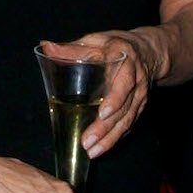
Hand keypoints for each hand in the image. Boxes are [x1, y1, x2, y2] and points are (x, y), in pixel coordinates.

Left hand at [40, 32, 162, 159]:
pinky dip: (116, 138)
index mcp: (125, 61)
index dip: (115, 99)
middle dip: (106, 127)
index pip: (124, 82)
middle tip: (87, 142)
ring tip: (92, 152)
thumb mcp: (95, 41)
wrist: (148, 52)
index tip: (102, 113)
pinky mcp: (138, 108)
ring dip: (110, 138)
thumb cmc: (115, 46)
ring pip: (127, 121)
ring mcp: (139, 97)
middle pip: (124, 108)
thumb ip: (71, 48)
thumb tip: (45, 47)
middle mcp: (136, 81)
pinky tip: (102, 149)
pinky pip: (129, 125)